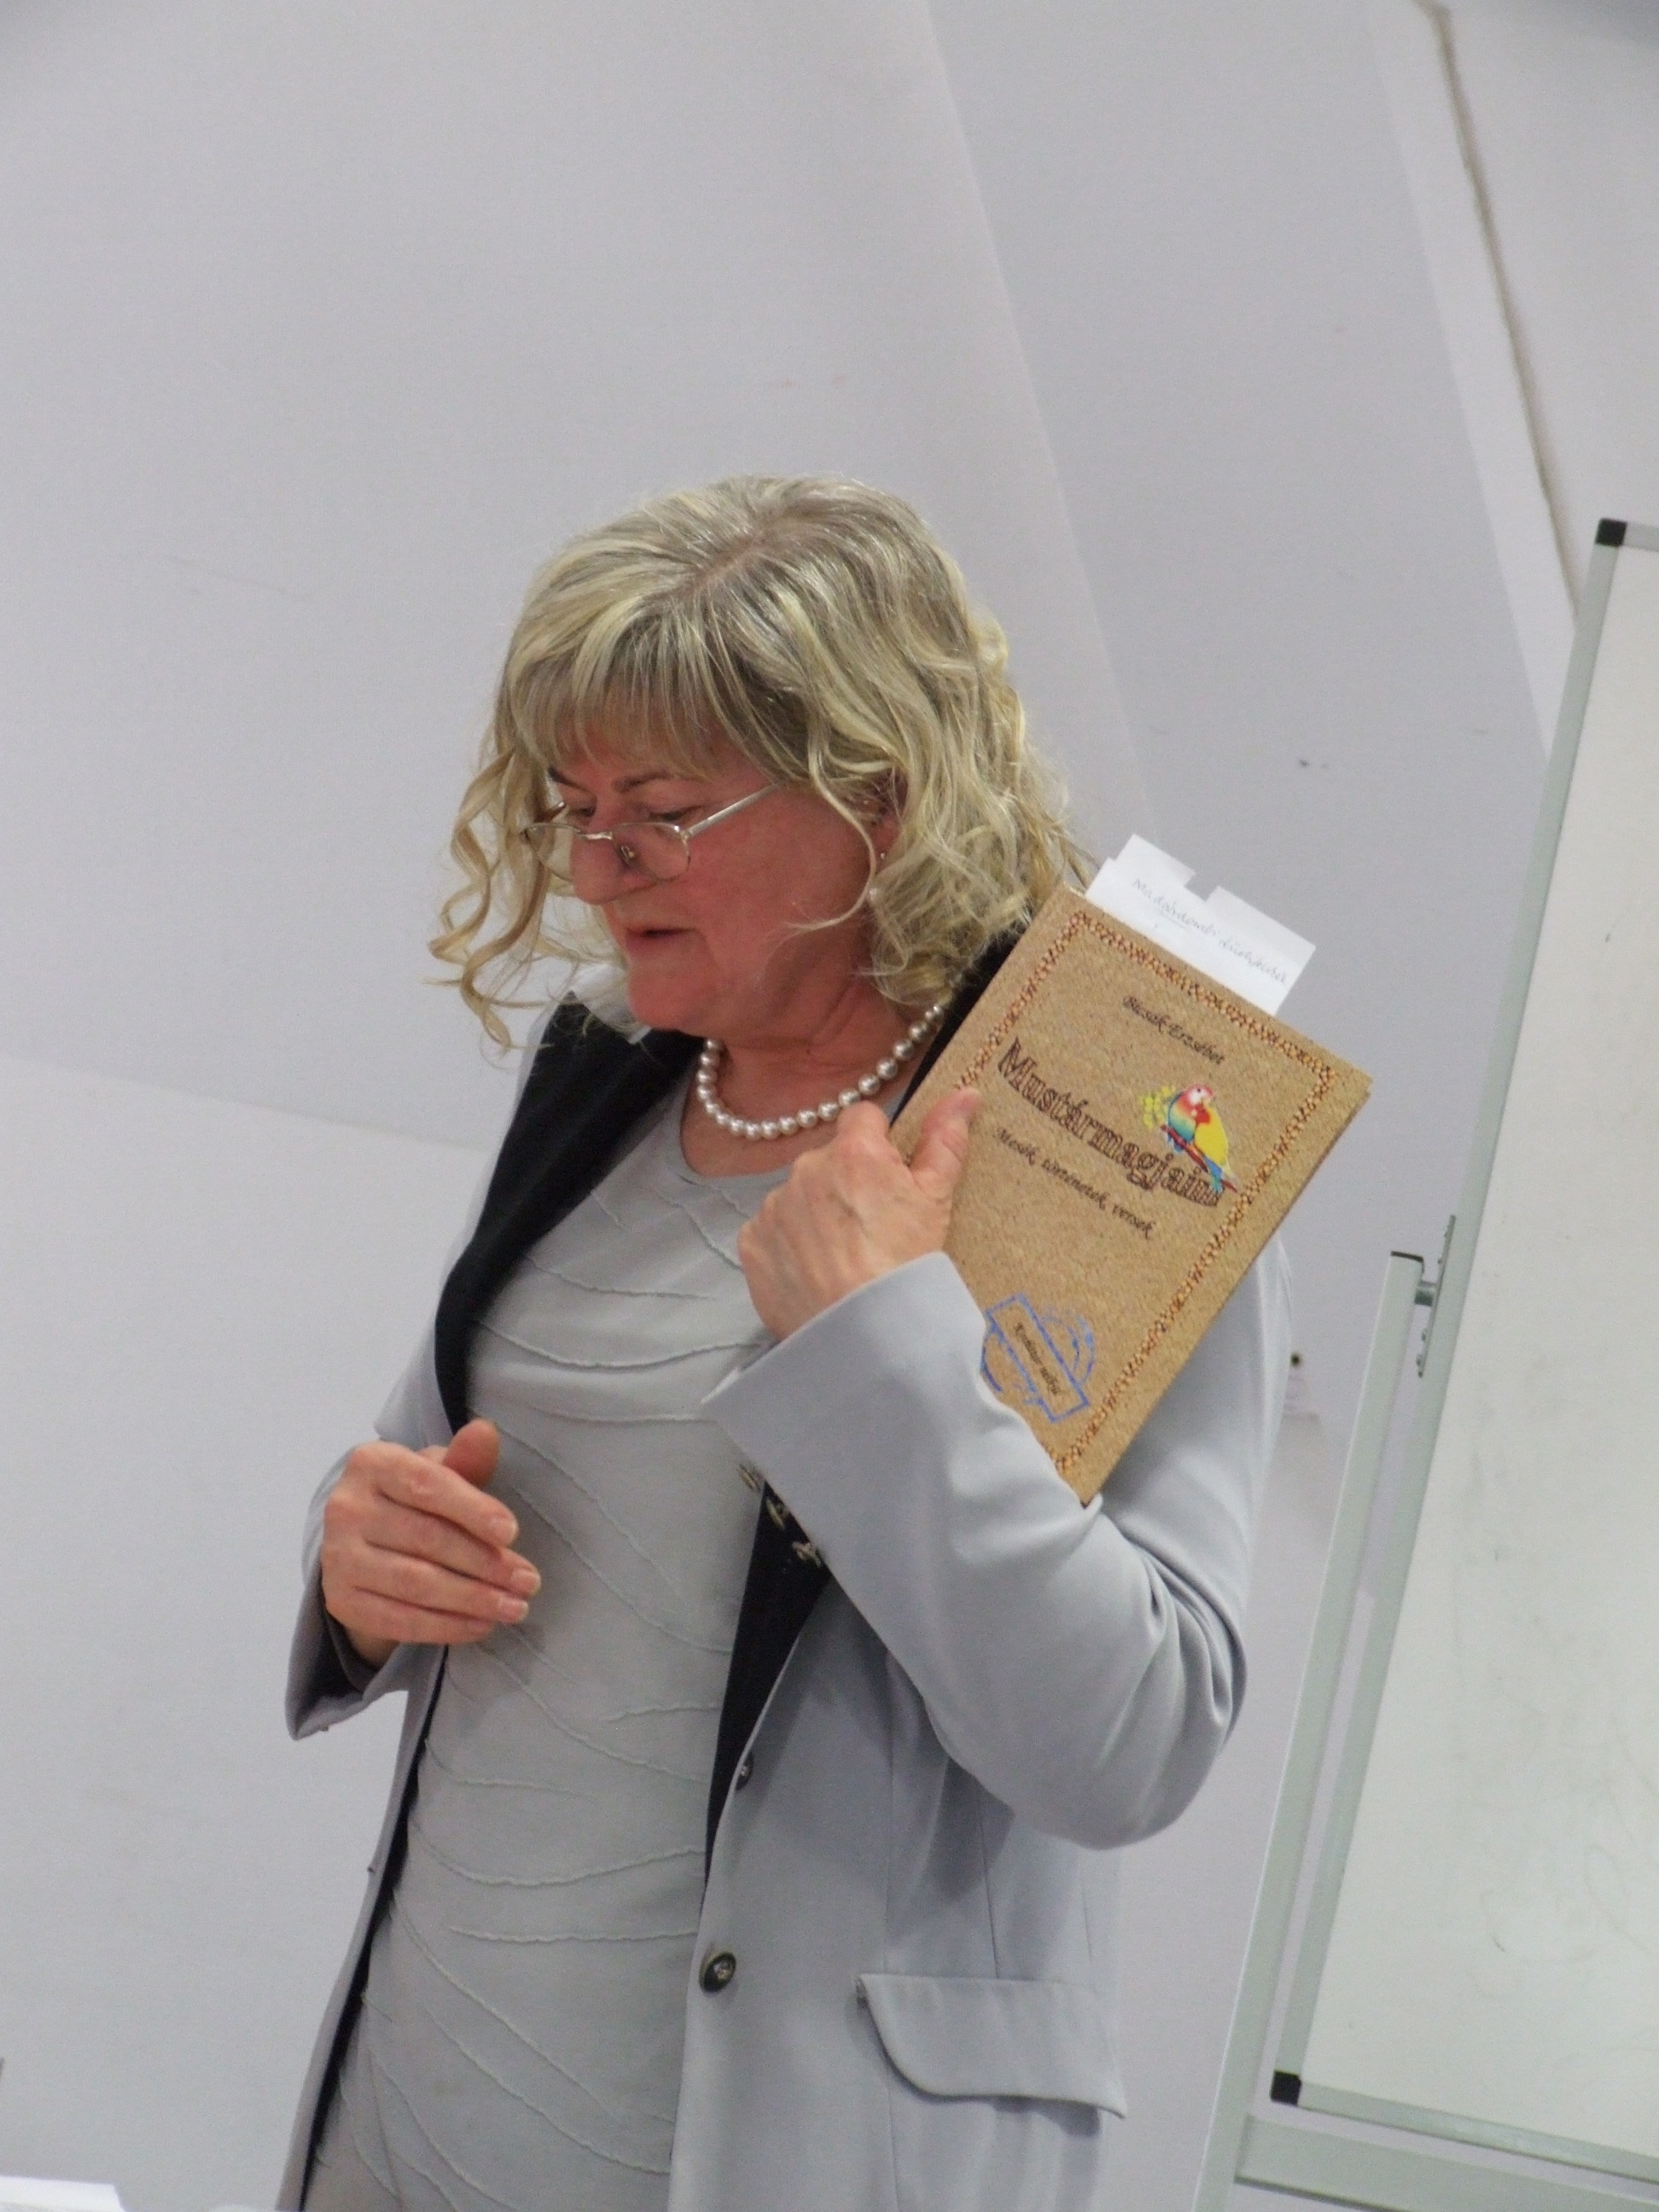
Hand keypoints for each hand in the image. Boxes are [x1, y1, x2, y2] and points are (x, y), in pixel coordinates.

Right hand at [319, 1419, 540, 1667]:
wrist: (366, 1540)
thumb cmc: (416, 1499)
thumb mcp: (440, 1472)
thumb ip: (464, 1459)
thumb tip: (485, 1432)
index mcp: (371, 1464)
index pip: (427, 1486)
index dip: (473, 1510)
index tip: (513, 1533)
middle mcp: (345, 1508)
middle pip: (426, 1539)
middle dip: (485, 1563)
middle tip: (528, 1581)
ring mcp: (337, 1558)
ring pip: (415, 1584)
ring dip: (472, 1599)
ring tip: (514, 1607)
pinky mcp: (340, 1601)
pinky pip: (398, 1620)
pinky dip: (445, 1626)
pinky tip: (481, 1625)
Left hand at [737, 1089, 979, 1338]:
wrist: (863, 1335)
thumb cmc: (905, 1268)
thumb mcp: (937, 1201)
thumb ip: (945, 1140)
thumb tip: (964, 1092)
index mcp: (853, 1151)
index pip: (863, 1116)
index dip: (879, 1142)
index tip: (890, 1176)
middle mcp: (806, 1168)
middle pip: (829, 1158)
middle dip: (846, 1182)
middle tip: (872, 1227)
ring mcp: (774, 1205)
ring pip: (799, 1195)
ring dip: (816, 1213)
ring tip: (843, 1256)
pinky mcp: (752, 1242)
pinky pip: (772, 1230)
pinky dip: (789, 1245)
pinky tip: (815, 1271)